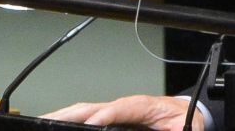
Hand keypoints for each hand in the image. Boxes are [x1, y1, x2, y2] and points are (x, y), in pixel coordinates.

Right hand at [41, 95, 203, 130]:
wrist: (189, 114)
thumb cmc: (184, 121)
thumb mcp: (183, 128)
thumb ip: (175, 130)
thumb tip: (170, 130)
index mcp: (144, 105)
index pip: (120, 109)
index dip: (104, 115)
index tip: (92, 122)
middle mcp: (127, 106)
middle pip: (94, 106)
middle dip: (71, 113)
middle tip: (49, 120)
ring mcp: (117, 111)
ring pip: (86, 110)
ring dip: (65, 115)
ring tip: (45, 121)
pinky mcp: (114, 118)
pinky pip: (89, 117)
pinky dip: (72, 119)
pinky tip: (58, 124)